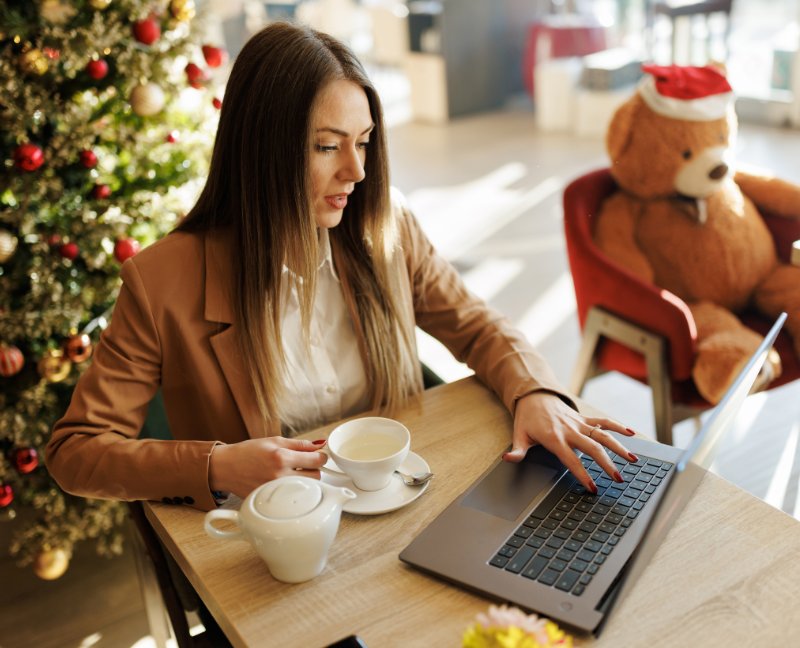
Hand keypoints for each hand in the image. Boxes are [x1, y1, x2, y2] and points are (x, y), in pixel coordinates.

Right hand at [208, 437, 327, 498]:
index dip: (321, 456)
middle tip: (304, 464)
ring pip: (306, 489)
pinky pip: (291, 497)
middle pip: (316, 476)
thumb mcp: (274, 441)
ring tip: (293, 474)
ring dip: (305, 480)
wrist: (225, 467)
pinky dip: (292, 490)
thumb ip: (300, 444)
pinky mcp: (270, 501)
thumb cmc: (247, 452)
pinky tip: (283, 483)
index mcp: (281, 457)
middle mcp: (279, 476)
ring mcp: (275, 491)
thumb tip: (320, 444)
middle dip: (314, 469)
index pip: (317, 460)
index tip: (319, 456)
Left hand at [504, 391, 637, 492]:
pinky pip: (603, 421)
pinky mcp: (584, 418)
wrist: (534, 395)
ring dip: (619, 447)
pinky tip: (632, 433)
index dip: (582, 474)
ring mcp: (579, 423)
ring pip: (603, 435)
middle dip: (608, 465)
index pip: (571, 460)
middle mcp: (570, 430)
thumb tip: (508, 459)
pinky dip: (618, 425)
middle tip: (619, 479)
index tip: (593, 488)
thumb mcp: (519, 435)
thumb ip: (517, 450)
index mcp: (554, 438)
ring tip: (633, 460)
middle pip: (593, 448)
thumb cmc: (527, 418)